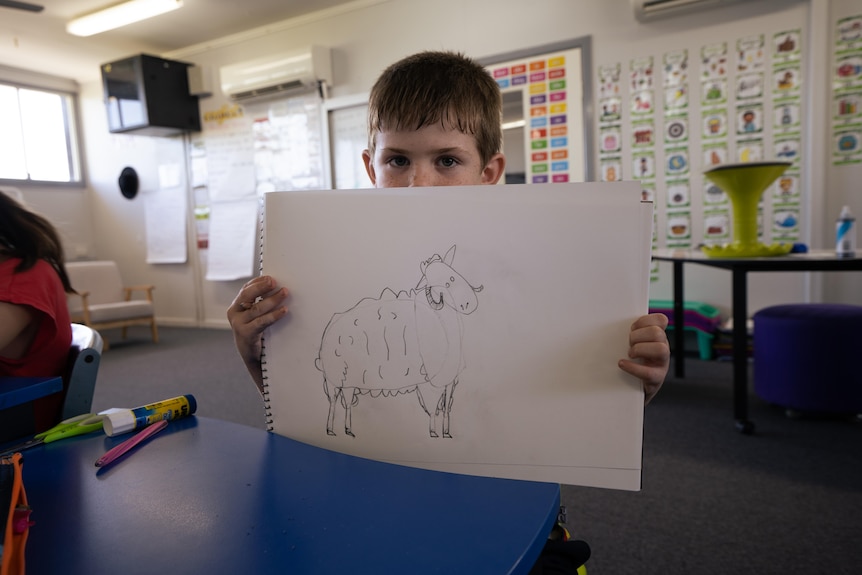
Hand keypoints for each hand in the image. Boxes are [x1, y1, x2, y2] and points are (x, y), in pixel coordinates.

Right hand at [227, 275, 288, 391]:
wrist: (254, 357)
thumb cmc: (257, 332)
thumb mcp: (255, 316)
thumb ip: (260, 303)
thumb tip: (278, 287)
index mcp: (236, 306)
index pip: (246, 289)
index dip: (258, 282)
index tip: (271, 277)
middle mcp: (234, 313)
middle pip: (247, 295)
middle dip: (262, 287)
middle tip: (275, 282)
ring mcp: (238, 324)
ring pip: (257, 308)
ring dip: (272, 299)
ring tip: (285, 293)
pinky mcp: (246, 334)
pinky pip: (262, 322)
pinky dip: (274, 315)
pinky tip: (284, 310)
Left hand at [618, 313, 669, 404]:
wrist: (631, 389)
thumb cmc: (630, 361)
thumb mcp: (632, 343)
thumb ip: (630, 332)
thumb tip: (610, 322)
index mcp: (658, 336)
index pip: (660, 320)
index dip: (645, 320)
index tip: (631, 328)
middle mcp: (663, 347)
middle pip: (657, 333)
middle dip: (638, 336)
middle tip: (629, 343)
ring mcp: (662, 364)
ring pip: (661, 349)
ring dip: (640, 349)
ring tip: (630, 354)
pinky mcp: (656, 379)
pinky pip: (649, 372)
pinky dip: (633, 367)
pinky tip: (622, 364)